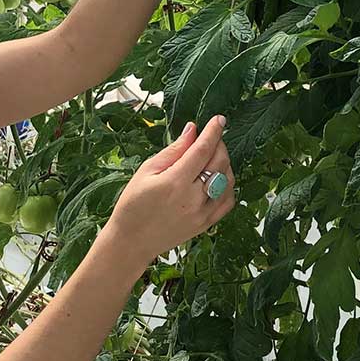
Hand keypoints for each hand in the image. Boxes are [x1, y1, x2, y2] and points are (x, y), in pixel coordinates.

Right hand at [102, 115, 236, 266]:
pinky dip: (228, 185)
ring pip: (228, 181)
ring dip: (225, 164)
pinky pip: (228, 201)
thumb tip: (192, 130)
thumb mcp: (147, 171)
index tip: (219, 119)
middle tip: (210, 137)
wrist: (132, 241)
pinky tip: (217, 178)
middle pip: (219, 163)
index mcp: (175, 182)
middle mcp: (193, 198)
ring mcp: (202, 213)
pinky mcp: (206, 224)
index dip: (213, 131)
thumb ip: (173, 150)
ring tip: (211, 157)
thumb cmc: (133, 204)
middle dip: (219, 144)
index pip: (203, 150)